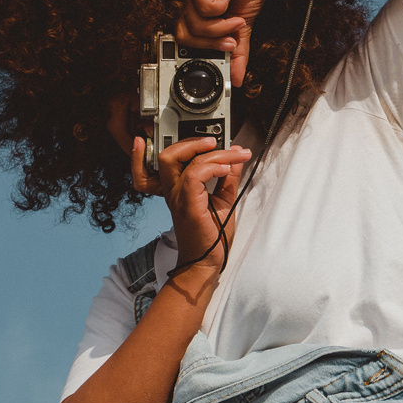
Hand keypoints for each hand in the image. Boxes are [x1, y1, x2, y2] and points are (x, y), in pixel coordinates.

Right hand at [132, 136, 251, 271]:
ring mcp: (178, 197)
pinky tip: (226, 170)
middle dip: (192, 141)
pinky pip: (194, 176)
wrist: (208, 262)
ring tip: (232, 155)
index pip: (170, 160)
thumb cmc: (212, 236)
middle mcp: (174, 191)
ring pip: (179, 160)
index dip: (183, 144)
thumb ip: (227, 177)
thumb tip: (235, 157)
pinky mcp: (188, 205)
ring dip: (211, 153)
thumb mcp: (224, 199)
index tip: (214, 139)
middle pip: (167, 155)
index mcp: (179, 188)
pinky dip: (212, 167)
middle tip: (216, 142)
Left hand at [176, 0, 272, 87]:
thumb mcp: (242, 30)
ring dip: (219, 26)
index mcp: (195, 16)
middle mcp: (189, 4)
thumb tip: (237, 80)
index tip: (223, 55)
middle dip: (209, 43)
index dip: (201, 51)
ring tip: (234, 18)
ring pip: (194, 23)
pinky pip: (203, 5)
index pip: (185, 42)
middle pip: (183, 36)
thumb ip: (237, 54)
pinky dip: (219, 7)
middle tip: (230, 41)